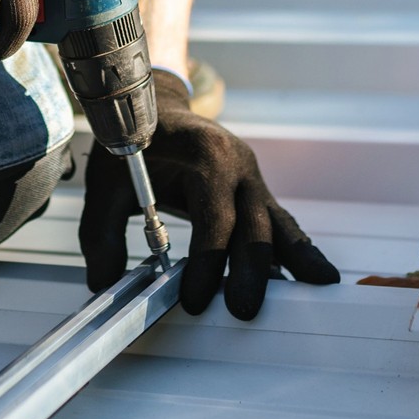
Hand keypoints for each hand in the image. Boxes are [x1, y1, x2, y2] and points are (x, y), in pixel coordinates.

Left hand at [80, 70, 339, 318]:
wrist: (156, 107)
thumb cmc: (133, 144)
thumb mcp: (106, 182)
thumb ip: (101, 233)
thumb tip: (103, 285)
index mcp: (205, 154)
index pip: (214, 217)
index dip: (207, 261)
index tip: (194, 300)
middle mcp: (238, 163)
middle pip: (253, 224)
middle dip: (250, 271)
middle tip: (242, 311)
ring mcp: (252, 178)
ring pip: (278, 223)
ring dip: (294, 259)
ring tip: (318, 289)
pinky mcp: (257, 192)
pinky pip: (281, 223)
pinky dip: (298, 249)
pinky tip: (315, 276)